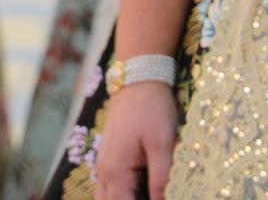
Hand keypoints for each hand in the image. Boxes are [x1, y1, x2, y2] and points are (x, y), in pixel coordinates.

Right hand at [96, 81, 178, 198]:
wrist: (138, 80)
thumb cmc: (151, 110)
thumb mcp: (163, 146)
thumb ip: (162, 180)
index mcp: (116, 171)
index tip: (162, 199)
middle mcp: (105, 171)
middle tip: (157, 195)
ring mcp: (106, 164)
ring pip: (109, 198)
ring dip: (128, 199)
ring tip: (152, 192)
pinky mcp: (112, 158)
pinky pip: (113, 187)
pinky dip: (127, 193)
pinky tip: (148, 189)